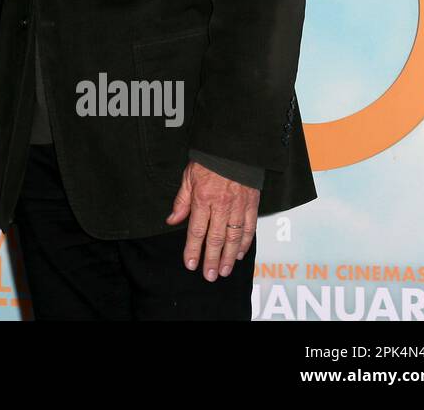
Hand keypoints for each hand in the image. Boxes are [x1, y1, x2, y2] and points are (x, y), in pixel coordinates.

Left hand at [165, 160, 258, 280]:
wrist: (233, 148)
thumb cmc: (208, 161)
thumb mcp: (188, 178)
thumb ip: (181, 202)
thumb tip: (172, 221)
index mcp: (202, 198)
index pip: (196, 230)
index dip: (193, 249)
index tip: (190, 264)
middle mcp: (221, 205)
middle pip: (216, 238)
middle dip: (212, 259)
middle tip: (210, 276)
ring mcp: (239, 206)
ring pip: (234, 237)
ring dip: (230, 257)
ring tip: (225, 271)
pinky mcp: (252, 204)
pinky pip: (249, 228)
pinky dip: (245, 243)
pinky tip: (240, 254)